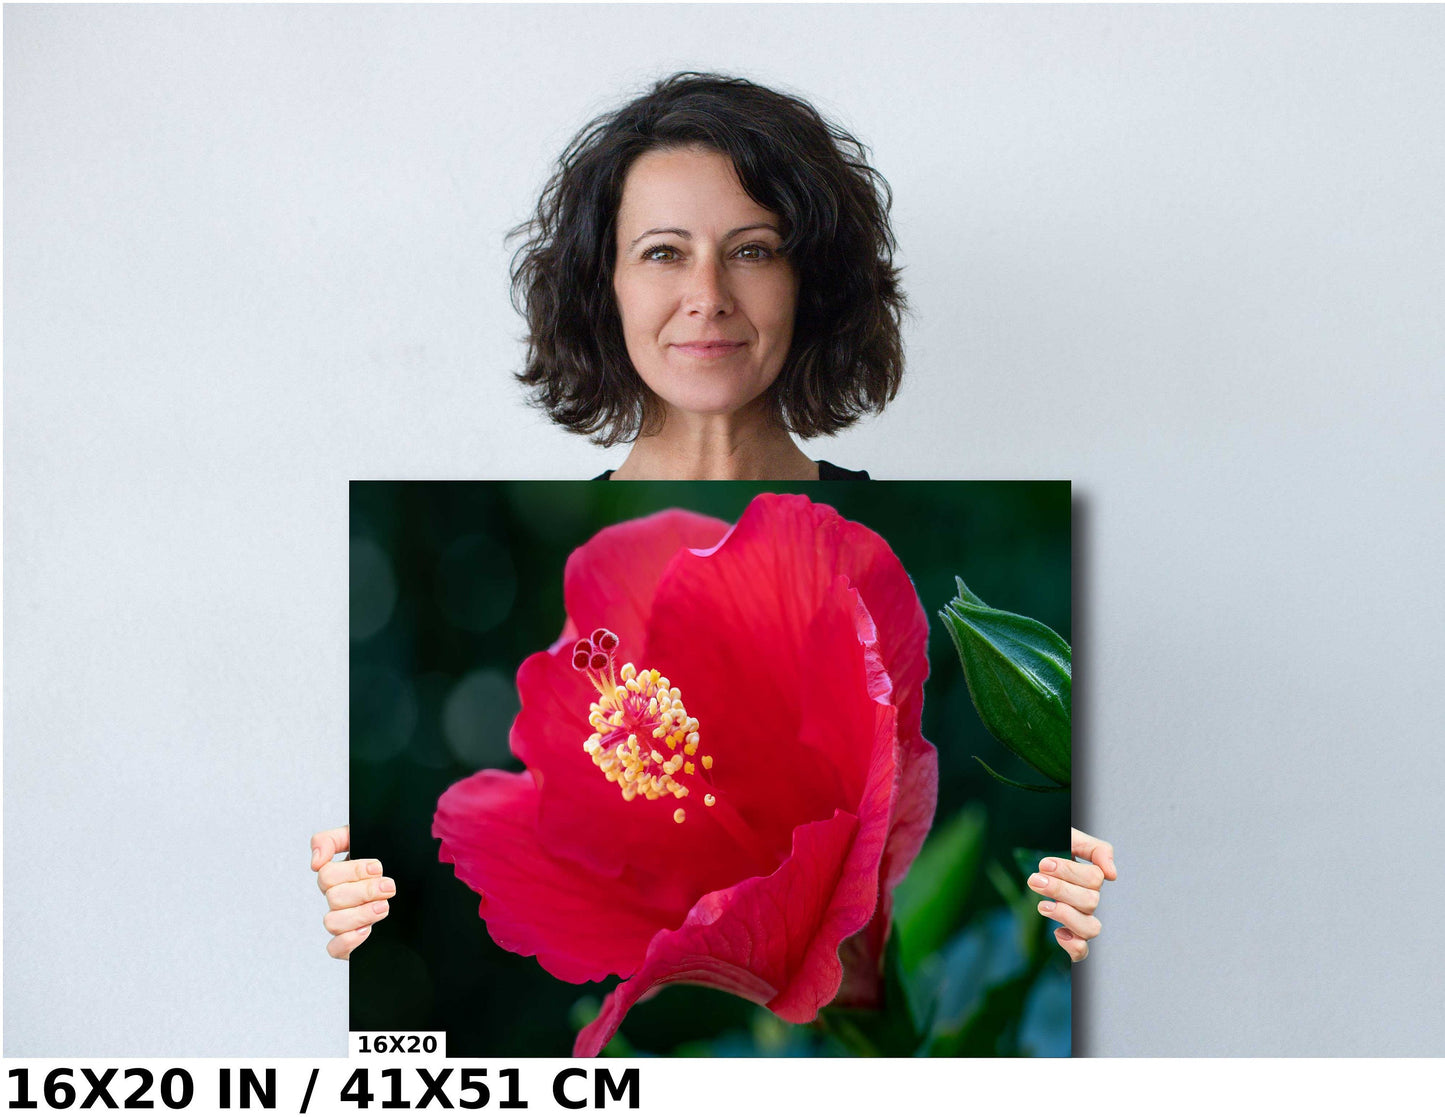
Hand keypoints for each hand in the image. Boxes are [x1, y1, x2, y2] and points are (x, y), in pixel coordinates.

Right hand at [311, 825, 394, 959]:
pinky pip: (334, 948)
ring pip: (332, 922)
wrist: (419, 887)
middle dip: (364, 891)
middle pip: (333, 897)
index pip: (326, 874)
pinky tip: (368, 930)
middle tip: (389, 887)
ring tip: (384, 907)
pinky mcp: (349, 943)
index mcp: (339, 875)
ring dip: (360, 914)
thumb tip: (315, 861)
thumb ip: (332, 840)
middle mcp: (338, 898)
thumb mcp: (366, 838)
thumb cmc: (391, 859)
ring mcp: (343, 921)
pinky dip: (348, 940)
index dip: (352, 871)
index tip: (377, 868)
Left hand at [1029, 827, 1115, 961]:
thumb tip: (1112, 875)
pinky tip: (1057, 932)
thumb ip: (1096, 849)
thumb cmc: (1052, 848)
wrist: (1029, 855)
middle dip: (1060, 890)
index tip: (1044, 864)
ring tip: (1042, 906)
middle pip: (1090, 902)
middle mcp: (1089, 900)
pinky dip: (1073, 946)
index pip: (1094, 879)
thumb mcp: (1071, 838)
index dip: (1069, 872)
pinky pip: (1081, 951)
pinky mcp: (1068, 936)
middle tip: (1034, 880)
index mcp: (1091, 877)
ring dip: (1066, 916)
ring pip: (1091, 928)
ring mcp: (1080, 919)